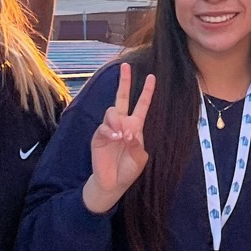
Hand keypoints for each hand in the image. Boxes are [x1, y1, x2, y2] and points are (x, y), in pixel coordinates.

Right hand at [83, 66, 154, 213]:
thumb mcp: (140, 158)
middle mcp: (122, 124)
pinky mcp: (98, 137)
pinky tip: (114, 138)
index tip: (152, 77)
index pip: (142, 105)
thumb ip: (136, 145)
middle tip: (126, 66)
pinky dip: (110, 131)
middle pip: (122, 97)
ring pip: (111, 111)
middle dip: (124, 82)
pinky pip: (103, 127)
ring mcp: (109, 129)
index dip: (147, 92)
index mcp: (135, 126)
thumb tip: (127, 133)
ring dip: (117, 120)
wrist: (113, 183)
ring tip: (121, 135)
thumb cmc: (129, 170)